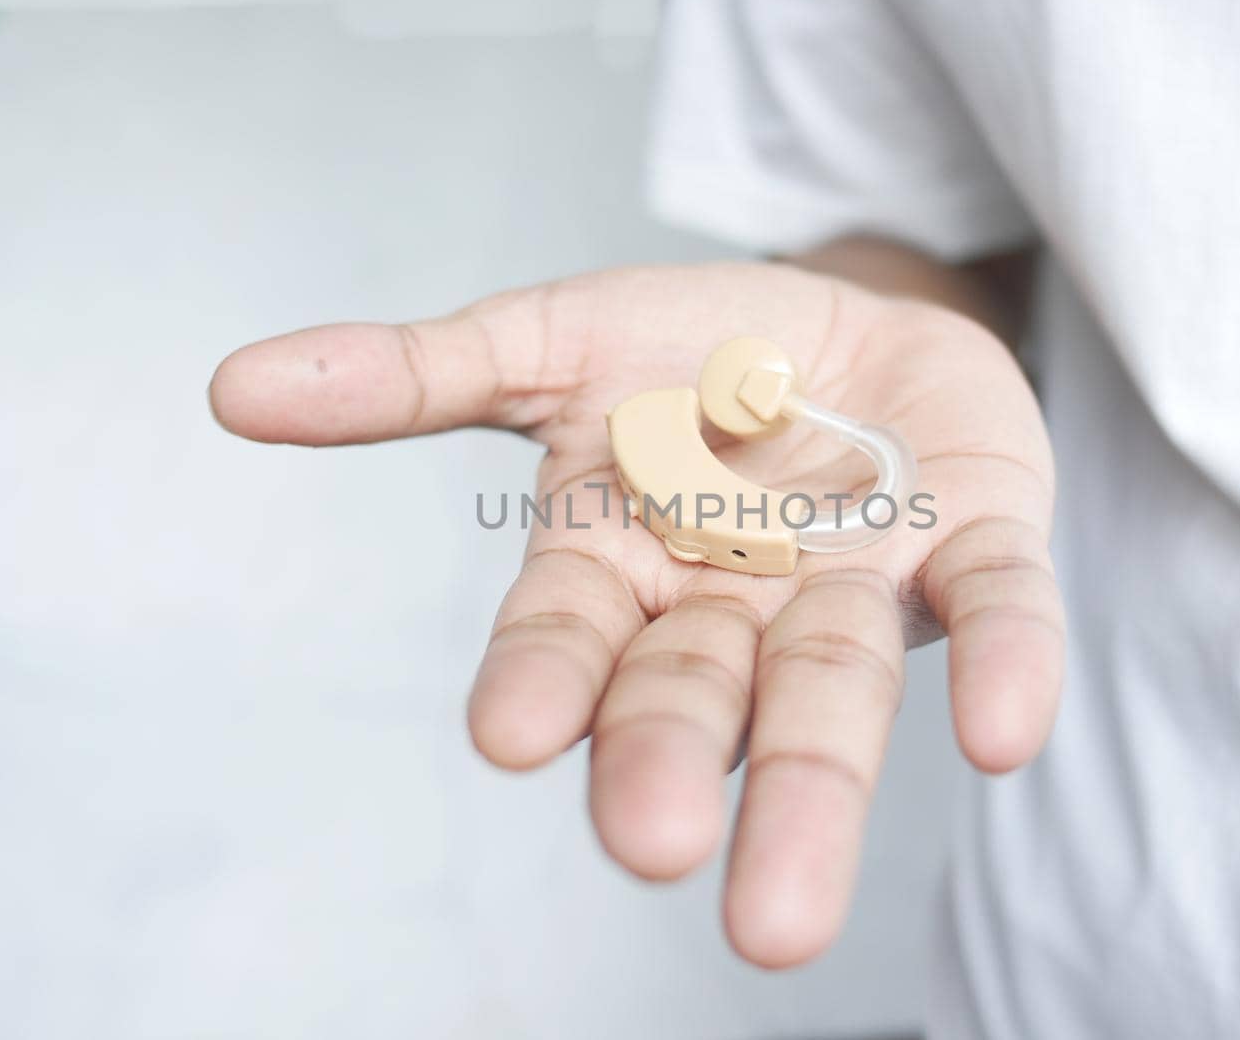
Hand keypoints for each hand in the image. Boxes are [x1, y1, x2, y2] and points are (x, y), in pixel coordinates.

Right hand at [209, 262, 1063, 966]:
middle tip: (655, 853)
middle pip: (698, 696)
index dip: (545, 677)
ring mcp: (857, 583)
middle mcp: (733, 602)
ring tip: (784, 916)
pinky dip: (1005, 665)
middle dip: (670, 766)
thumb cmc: (692, 354)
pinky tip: (1005, 733)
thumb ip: (415, 375)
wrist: (852, 322)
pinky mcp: (975, 540)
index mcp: (625, 561)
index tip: (512, 737)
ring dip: (815, 793)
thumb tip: (234, 389)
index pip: (572, 634)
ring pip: (835, 695)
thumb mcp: (550, 338)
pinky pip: (999, 607)